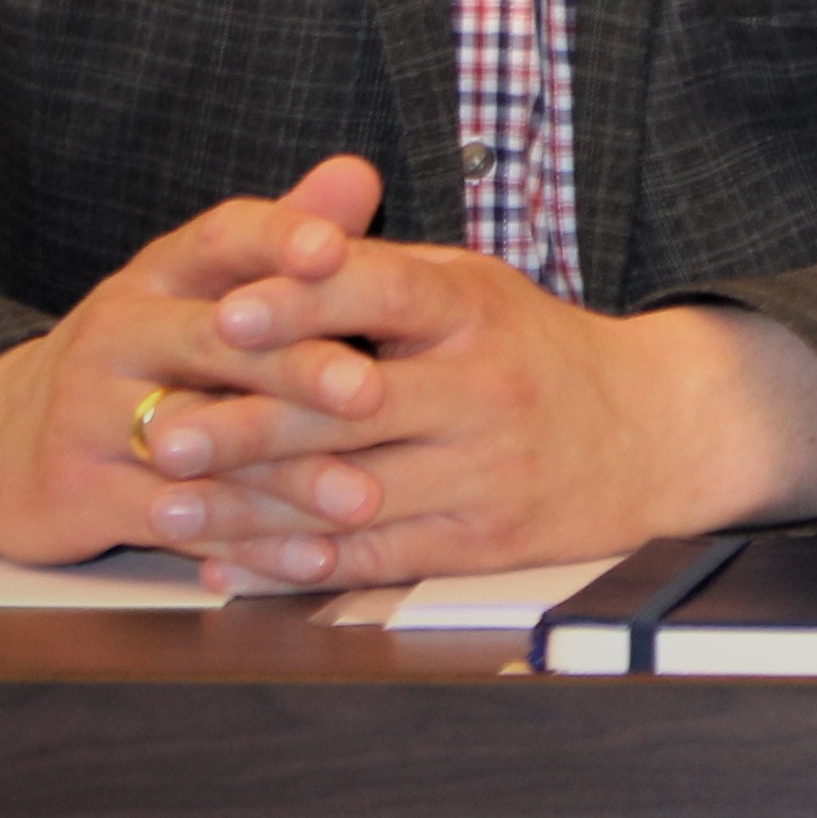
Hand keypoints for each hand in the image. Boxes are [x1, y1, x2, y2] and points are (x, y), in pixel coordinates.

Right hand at [0, 157, 394, 563]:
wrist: (2, 442)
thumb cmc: (143, 355)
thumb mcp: (197, 288)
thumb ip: (281, 239)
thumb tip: (358, 172)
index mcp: (161, 273)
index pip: (221, 237)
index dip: (278, 237)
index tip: (337, 250)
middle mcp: (119, 332)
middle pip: (213, 343)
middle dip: (297, 368)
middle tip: (371, 392)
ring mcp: (90, 414)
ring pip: (199, 443)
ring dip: (287, 476)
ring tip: (362, 497)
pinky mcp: (80, 492)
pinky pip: (177, 521)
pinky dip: (248, 545)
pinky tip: (314, 559)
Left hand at [139, 233, 816, 591]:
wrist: (656, 429)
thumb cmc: (535, 348)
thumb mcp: (475, 287)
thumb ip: (379, 271)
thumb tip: (270, 254)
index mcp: (475, 308)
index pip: (382, 292)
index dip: (302, 301)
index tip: (225, 313)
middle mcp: (485, 388)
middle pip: (353, 409)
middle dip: (246, 425)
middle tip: (160, 434)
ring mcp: (487, 470)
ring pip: (351, 495)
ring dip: (250, 509)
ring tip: (166, 512)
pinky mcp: (484, 541)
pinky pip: (377, 557)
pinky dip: (296, 563)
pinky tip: (231, 562)